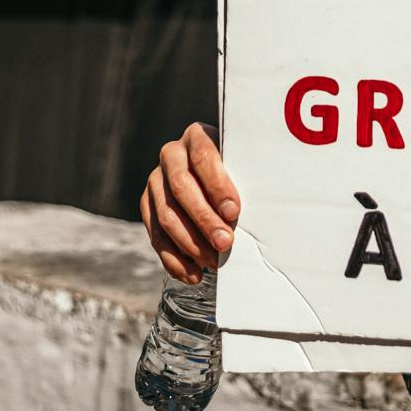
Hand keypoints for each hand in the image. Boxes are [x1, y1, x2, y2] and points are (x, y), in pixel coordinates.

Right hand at [139, 122, 240, 283]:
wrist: (212, 168)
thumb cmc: (237, 167)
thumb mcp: (241, 162)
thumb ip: (246, 177)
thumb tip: (262, 211)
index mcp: (196, 136)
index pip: (204, 158)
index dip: (218, 186)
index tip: (234, 212)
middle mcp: (171, 154)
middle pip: (181, 188)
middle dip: (204, 220)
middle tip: (225, 243)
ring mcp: (155, 180)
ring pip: (166, 215)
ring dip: (190, 243)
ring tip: (213, 262)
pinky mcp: (147, 205)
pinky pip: (155, 235)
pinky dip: (174, 258)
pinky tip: (193, 274)